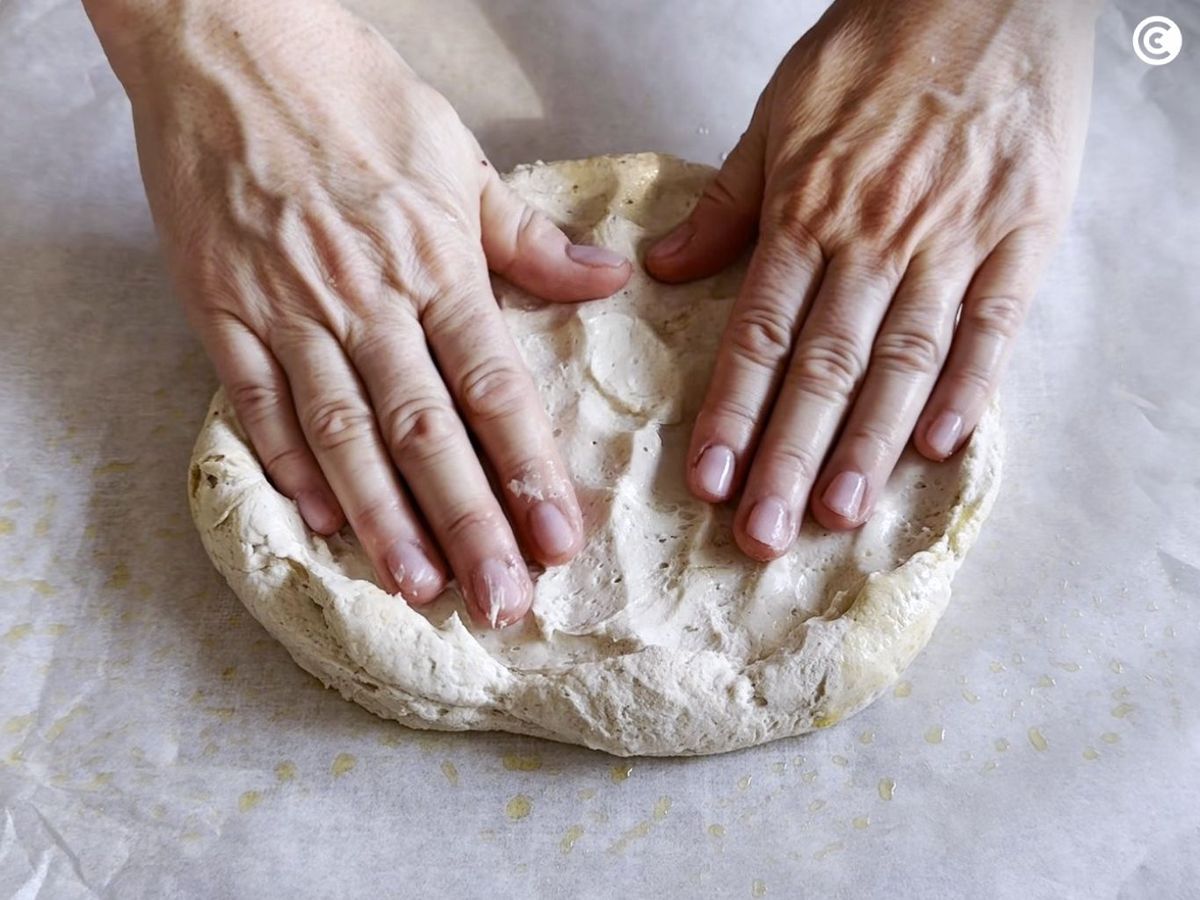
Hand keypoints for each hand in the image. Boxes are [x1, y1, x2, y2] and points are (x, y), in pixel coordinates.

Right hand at [90, 0, 630, 623]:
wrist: (228, 41)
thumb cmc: (352, 93)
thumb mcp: (459, 156)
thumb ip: (529, 238)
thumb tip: (607, 280)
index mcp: (435, 262)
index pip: (494, 387)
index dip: (528, 471)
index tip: (558, 540)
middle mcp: (366, 296)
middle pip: (426, 431)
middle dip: (470, 523)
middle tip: (501, 602)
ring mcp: (287, 308)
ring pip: (344, 434)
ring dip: (384, 518)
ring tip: (421, 586)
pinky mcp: (220, 309)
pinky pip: (258, 403)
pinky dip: (292, 464)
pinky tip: (325, 520)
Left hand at [646, 0, 1095, 558]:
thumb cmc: (873, 51)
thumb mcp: (777, 117)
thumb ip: (726, 205)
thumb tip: (663, 269)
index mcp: (809, 210)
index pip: (761, 333)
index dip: (733, 411)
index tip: (708, 479)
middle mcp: (875, 237)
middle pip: (825, 367)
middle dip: (791, 457)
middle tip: (763, 534)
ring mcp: (953, 240)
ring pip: (903, 360)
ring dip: (869, 444)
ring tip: (839, 516)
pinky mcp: (1020, 235)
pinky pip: (993, 325)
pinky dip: (970, 387)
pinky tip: (939, 448)